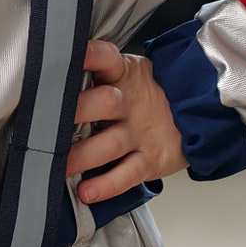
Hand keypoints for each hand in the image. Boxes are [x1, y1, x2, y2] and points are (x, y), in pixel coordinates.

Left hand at [67, 40, 187, 203]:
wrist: (197, 112)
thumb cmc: (145, 92)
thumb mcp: (127, 72)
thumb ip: (95, 70)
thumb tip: (51, 67)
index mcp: (122, 74)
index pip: (105, 58)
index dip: (87, 55)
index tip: (66, 55)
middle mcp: (129, 102)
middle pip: (104, 102)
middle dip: (78, 110)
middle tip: (47, 119)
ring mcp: (139, 132)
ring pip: (110, 144)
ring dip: (82, 157)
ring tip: (58, 165)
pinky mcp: (150, 160)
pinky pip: (127, 174)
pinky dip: (107, 186)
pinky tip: (87, 192)